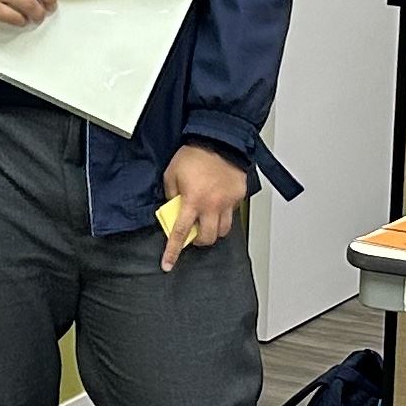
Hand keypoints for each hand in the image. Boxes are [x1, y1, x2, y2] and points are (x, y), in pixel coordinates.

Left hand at [161, 144, 248, 268]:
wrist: (218, 140)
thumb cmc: (194, 155)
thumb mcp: (171, 174)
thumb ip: (171, 194)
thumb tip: (173, 207)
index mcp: (192, 201)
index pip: (181, 233)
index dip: (173, 251)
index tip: (168, 265)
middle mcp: (211, 206)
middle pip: (207, 238)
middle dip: (199, 240)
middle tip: (194, 232)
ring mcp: (227, 202)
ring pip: (223, 230)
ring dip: (213, 230)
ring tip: (207, 219)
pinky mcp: (238, 196)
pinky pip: (232, 214)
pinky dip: (224, 214)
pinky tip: (218, 204)